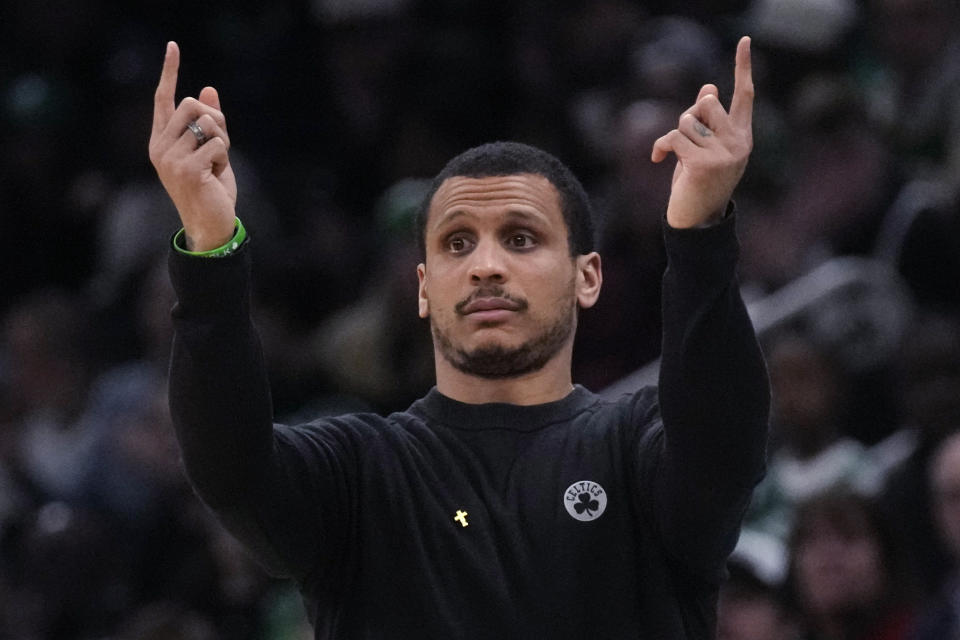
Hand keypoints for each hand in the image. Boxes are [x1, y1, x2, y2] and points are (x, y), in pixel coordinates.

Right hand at [149, 41, 237, 250]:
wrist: (210, 224)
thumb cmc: (210, 188)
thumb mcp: (211, 151)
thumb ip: (208, 123)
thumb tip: (208, 90)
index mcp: (161, 140)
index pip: (163, 98)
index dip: (169, 71)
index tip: (173, 46)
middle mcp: (160, 146)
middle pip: (191, 104)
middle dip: (215, 119)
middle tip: (218, 145)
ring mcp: (170, 158)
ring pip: (207, 123)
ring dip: (222, 142)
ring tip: (215, 165)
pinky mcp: (186, 169)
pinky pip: (217, 145)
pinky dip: (224, 158)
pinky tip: (215, 176)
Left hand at [651, 36, 753, 228]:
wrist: (696, 223)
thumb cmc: (698, 184)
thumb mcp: (704, 148)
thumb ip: (706, 120)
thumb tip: (709, 87)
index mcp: (743, 136)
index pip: (745, 95)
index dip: (742, 67)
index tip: (744, 40)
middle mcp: (739, 143)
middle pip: (707, 103)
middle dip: (689, 117)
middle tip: (685, 142)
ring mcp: (724, 154)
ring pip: (687, 120)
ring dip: (675, 136)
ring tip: (677, 158)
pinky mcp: (703, 163)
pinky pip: (674, 137)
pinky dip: (661, 147)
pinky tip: (659, 160)